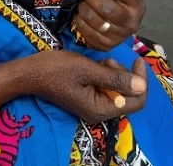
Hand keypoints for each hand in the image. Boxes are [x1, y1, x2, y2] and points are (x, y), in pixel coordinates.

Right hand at [25, 50, 147, 123]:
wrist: (29, 73)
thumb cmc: (56, 69)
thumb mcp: (87, 70)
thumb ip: (115, 78)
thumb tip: (142, 86)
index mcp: (101, 109)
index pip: (137, 101)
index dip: (141, 81)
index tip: (137, 60)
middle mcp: (99, 112)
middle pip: (128, 96)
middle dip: (124, 75)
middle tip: (108, 60)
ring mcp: (92, 106)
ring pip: (117, 90)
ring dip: (114, 74)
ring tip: (99, 62)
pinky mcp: (87, 98)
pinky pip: (106, 88)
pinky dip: (105, 76)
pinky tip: (94, 66)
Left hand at [74, 0, 145, 50]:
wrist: (120, 25)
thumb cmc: (117, 1)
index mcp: (136, 2)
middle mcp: (131, 21)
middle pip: (106, 8)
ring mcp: (119, 36)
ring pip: (93, 19)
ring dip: (82, 8)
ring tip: (84, 3)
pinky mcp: (106, 45)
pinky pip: (85, 30)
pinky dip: (79, 20)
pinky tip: (83, 15)